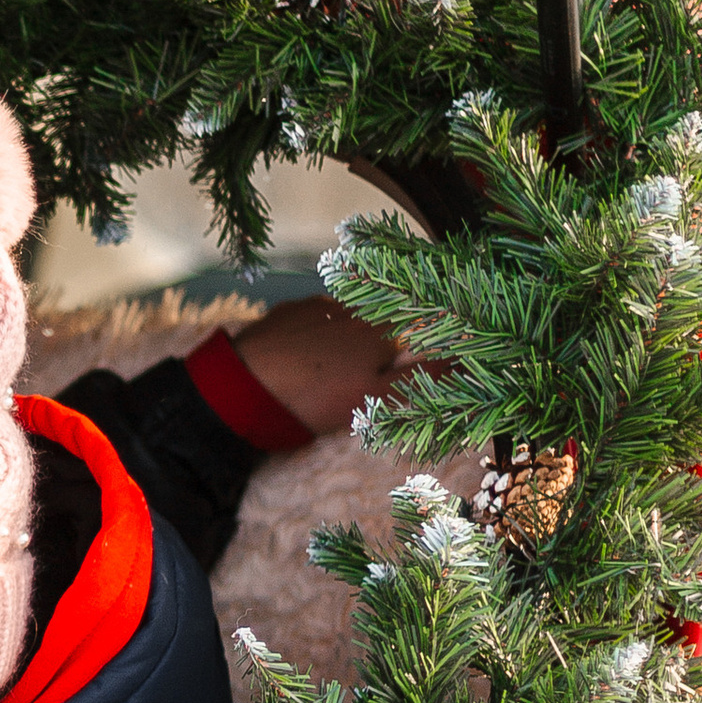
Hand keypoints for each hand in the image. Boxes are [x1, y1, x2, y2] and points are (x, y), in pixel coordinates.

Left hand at [225, 295, 412, 442]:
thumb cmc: (315, 395)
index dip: (422, 349)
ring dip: (352, 339)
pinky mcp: (287, 312)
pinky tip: (308, 359)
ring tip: (337, 371)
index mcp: (380, 328)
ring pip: (350, 320)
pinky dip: (320, 336)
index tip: (410, 371)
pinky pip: (317, 320)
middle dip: (386, 346)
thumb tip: (459, 359)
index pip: (420, 329)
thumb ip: (421, 378)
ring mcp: (318, 306)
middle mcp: (353, 308)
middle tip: (369, 377)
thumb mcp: (376, 396)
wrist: (241, 385)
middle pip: (384, 322)